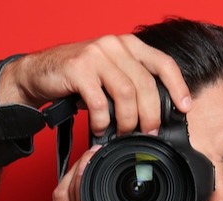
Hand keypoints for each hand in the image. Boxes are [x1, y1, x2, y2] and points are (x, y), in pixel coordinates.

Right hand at [0, 34, 192, 135]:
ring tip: (123, 133)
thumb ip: (131, 84)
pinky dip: (103, 121)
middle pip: (146, 84)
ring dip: (128, 120)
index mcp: (128, 44)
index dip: (178, 87)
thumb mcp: (109, 74)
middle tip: (149, 133)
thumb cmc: (77, 78)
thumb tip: (156, 114)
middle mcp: (115, 45)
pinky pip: (100, 102)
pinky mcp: (78, 69)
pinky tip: (100, 128)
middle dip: (151, 114)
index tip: (185, 108)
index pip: (163, 63)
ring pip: (126, 94)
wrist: (37, 73)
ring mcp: (96, 55)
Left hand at [45, 146, 177, 200]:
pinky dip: (61, 200)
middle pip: (64, 189)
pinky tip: (71, 193)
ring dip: (67, 181)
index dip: (87, 165)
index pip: (82, 187)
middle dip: (76, 167)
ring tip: (81, 171)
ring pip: (55, 200)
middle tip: (89, 157)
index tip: (96, 152)